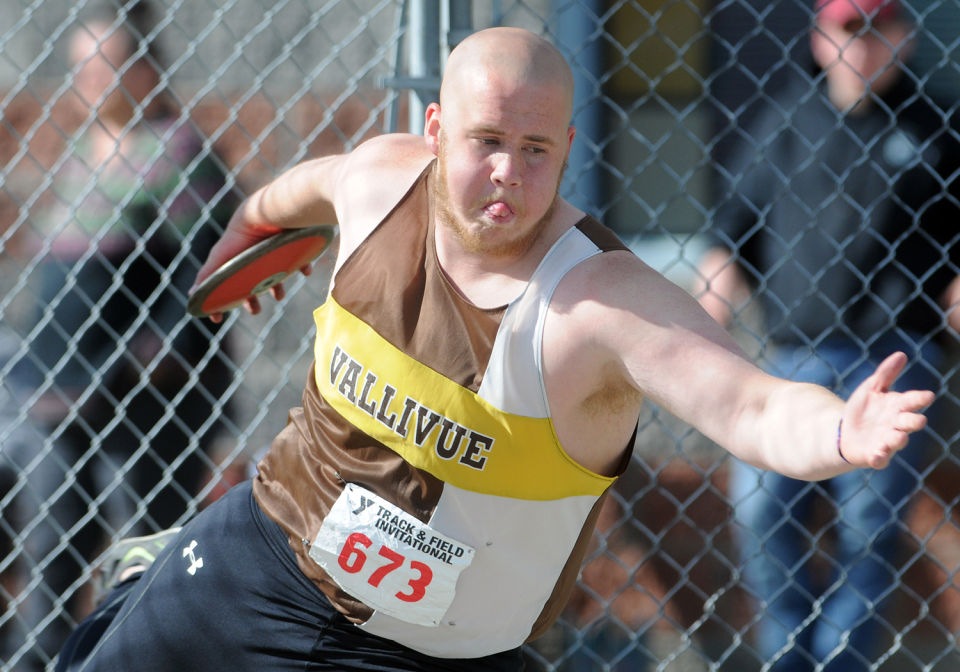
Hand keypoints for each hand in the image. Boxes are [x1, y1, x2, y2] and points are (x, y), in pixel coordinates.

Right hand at [188, 210, 312, 322]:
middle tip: (255, 310)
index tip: (218, 318)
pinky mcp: (290, 242)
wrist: (264, 213)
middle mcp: (252, 256)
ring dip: (277, 286)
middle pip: (251, 281)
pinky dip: (303, 265)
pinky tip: (305, 271)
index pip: (226, 284)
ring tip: (279, 296)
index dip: (224, 300)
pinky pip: (300, 256)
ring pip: (275, 272)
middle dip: (252, 298)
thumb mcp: (221, 259)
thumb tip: (191, 296)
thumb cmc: (239, 237)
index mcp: (235, 261)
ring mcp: (271, 249)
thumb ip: (207, 277)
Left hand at [840, 351, 935, 468]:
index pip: (912, 401)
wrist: (845, 432)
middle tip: (918, 420)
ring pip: (898, 441)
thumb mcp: (871, 388)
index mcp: (897, 406)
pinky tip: (877, 454)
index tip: (927, 396)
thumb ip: (886, 373)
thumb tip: (901, 354)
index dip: (920, 399)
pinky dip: (880, 457)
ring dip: (898, 439)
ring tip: (896, 436)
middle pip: (910, 423)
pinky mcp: (876, 455)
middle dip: (914, 421)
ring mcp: (887, 441)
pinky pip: (881, 459)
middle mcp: (896, 424)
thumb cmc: (863, 409)